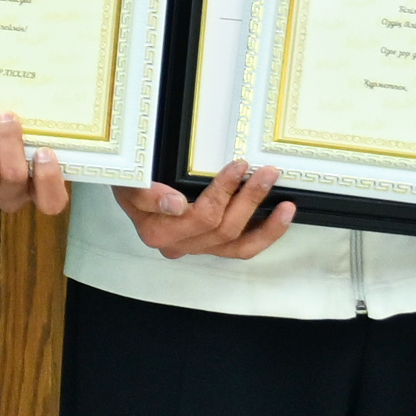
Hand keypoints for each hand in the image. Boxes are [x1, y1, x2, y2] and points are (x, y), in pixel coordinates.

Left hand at [0, 112, 73, 216]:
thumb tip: (26, 109)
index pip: (52, 201)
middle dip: (9, 141)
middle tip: (6, 116)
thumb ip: (27, 134)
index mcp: (32, 189)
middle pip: (14, 176)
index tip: (44, 151)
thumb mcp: (17, 142)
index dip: (50, 179)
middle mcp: (7, 198)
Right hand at [116, 157, 297, 259]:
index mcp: (158, 231)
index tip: (238, 166)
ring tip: (286, 201)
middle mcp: (178, 245)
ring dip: (266, 223)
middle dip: (248, 198)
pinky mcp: (214, 247)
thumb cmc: (133, 180)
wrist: (132, 187)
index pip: (197, 216)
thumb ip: (146, 193)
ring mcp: (198, 248)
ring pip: (238, 244)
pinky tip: (283, 217)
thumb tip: (176, 205)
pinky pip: (244, 249)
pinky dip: (267, 235)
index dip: (222, 192)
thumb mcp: (129, 180)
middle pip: (222, 228)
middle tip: (267, 171)